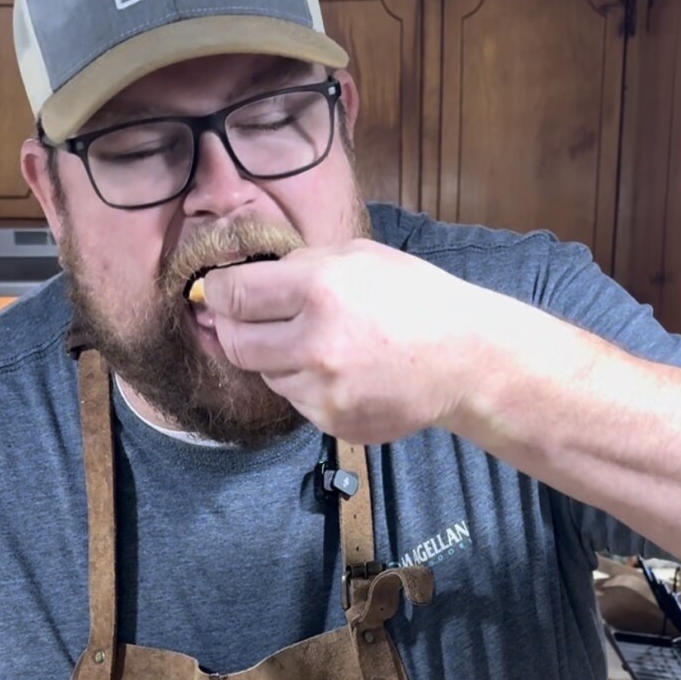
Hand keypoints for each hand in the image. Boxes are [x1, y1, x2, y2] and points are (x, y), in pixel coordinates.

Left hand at [199, 240, 496, 442]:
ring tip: (310, 341)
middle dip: (231, 327)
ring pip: (264, 374)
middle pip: (235, 342)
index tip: (217, 290)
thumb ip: (299, 265)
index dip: (218, 291)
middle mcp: (316, 343)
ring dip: (273, 356)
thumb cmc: (413, 299)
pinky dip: (303, 383)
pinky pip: (295, 400)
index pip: (234, 295)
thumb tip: (242, 277)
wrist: (462, 360)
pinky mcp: (331, 422)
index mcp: (320, 290)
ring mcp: (323, 390)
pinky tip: (337, 368)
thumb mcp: (358, 258)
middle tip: (243, 317)